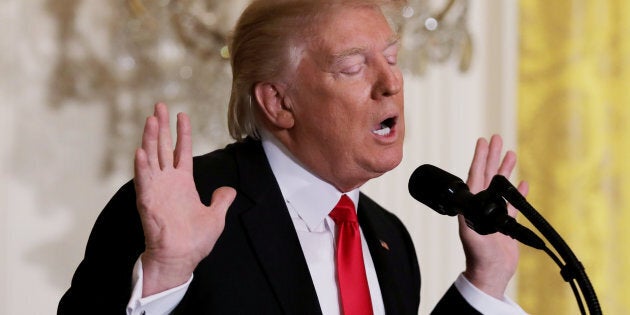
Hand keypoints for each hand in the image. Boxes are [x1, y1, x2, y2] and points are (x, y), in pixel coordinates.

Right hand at [134, 103, 235, 296]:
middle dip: (161, 126)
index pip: (181, 151)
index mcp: (183, 183)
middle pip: (163, 147)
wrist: (181, 259)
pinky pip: (144, 181)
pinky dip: (142, 166)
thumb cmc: (195, 241)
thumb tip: (229, 190)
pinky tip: (141, 150)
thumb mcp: (216, 217)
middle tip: (159, 105)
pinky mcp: (148, 201)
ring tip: (151, 119)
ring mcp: (157, 190)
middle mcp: (168, 182)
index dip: (182, 133)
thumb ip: (221, 200)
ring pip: (152, 158)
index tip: (181, 114)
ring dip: (150, 139)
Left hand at [460, 134, 528, 298]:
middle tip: (496, 138)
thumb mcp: (471, 231)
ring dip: (505, 170)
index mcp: (471, 204)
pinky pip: (512, 204)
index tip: (482, 141)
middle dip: (492, 156)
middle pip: (488, 175)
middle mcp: (481, 205)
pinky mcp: (505, 223)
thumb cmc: (479, 254)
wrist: (491, 272)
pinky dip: (518, 192)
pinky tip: (523, 183)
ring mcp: (494, 213)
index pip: (475, 175)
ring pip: (500, 186)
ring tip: (511, 153)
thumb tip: (471, 196)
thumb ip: (471, 214)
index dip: (479, 157)